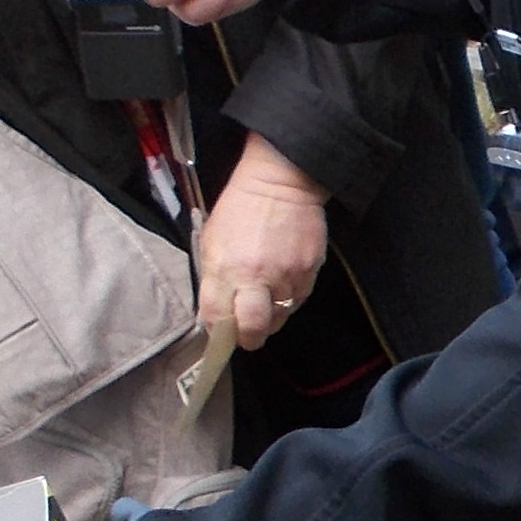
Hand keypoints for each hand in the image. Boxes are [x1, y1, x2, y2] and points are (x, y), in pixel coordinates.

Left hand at [195, 137, 328, 365]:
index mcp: (223, 269)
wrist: (279, 182)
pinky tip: (283, 279)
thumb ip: (213, 279)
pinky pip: (298, 299)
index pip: (216, 320)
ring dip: (272, 314)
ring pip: (280, 318)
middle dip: (249, 338)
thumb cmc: (240, 210)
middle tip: (248, 334)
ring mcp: (285, 276)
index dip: (218, 331)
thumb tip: (216, 312)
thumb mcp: (212, 241)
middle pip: (252, 330)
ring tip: (267, 296)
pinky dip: (290, 296)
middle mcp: (254, 277)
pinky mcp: (309, 271)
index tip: (221, 331)